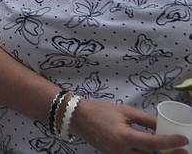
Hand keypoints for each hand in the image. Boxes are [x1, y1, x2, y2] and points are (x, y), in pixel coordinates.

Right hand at [69, 99, 189, 152]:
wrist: (79, 119)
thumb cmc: (100, 111)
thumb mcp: (125, 111)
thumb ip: (146, 120)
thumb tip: (163, 125)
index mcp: (123, 137)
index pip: (153, 143)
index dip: (171, 142)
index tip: (184, 140)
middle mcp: (121, 151)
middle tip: (183, 149)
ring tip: (172, 150)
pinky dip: (146, 153)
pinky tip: (155, 150)